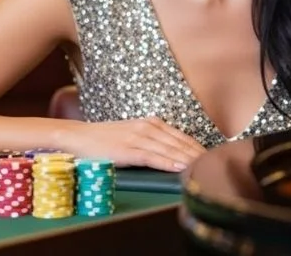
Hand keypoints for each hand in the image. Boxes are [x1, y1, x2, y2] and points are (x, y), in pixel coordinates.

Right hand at [65, 117, 205, 171]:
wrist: (77, 136)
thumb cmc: (104, 139)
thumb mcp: (132, 134)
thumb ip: (151, 141)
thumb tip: (171, 154)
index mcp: (151, 123)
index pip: (181, 136)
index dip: (197, 146)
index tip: (211, 155)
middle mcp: (147, 127)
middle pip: (179, 142)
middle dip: (197, 154)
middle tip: (214, 164)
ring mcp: (137, 138)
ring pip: (170, 150)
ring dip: (188, 160)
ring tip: (203, 167)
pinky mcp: (127, 150)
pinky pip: (152, 157)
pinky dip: (168, 162)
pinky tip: (180, 168)